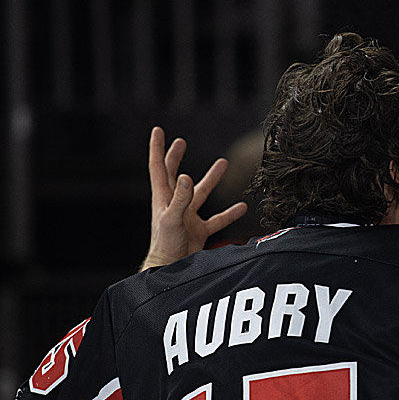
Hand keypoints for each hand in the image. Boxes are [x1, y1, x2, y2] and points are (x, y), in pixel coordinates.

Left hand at [140, 126, 247, 270]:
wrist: (170, 269)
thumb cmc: (166, 245)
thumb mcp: (172, 218)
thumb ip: (181, 198)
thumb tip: (188, 176)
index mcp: (163, 197)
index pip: (158, 167)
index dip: (157, 148)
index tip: (158, 130)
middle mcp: (174, 204)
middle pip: (175, 175)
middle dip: (176, 157)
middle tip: (181, 142)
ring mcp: (187, 217)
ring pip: (200, 193)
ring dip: (211, 179)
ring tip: (223, 164)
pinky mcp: (198, 231)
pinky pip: (216, 219)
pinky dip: (228, 214)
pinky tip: (241, 207)